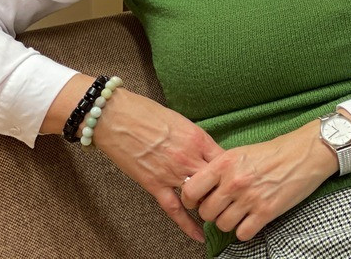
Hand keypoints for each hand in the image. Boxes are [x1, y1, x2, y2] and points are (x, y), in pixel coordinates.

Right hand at [89, 90, 224, 240]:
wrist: (116, 117)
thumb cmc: (146, 113)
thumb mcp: (180, 121)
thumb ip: (195, 139)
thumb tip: (204, 151)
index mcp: (198, 138)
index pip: (226, 161)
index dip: (232, 172)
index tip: (234, 179)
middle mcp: (189, 157)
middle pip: (218, 182)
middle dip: (224, 191)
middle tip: (228, 199)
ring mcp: (172, 173)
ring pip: (200, 197)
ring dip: (208, 205)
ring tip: (216, 213)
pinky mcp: (154, 184)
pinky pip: (175, 210)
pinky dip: (188, 225)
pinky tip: (199, 235)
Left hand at [181, 121, 335, 242]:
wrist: (306, 152)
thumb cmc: (274, 151)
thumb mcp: (241, 152)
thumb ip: (220, 169)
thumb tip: (201, 188)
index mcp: (225, 163)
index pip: (191, 190)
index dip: (191, 199)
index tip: (198, 200)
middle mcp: (234, 181)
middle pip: (206, 212)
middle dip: (212, 212)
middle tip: (223, 206)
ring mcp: (250, 198)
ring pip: (222, 225)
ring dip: (229, 222)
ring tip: (239, 212)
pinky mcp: (266, 212)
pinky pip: (242, 233)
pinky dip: (245, 230)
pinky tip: (251, 219)